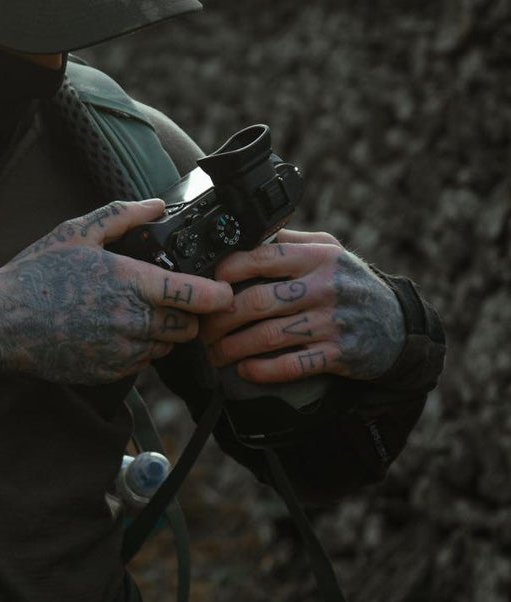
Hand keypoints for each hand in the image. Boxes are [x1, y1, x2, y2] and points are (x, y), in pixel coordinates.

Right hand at [0, 199, 234, 385]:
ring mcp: (122, 350)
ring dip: (164, 332)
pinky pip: (143, 364)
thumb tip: (157, 205)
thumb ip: (122, 216)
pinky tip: (117, 330)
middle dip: (189, 314)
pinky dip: (140, 349)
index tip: (221, 290)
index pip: (198, 296)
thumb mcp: (77, 232)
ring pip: (168, 346)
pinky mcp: (109, 372)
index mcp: (132, 282)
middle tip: (173, 298)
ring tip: (138, 312)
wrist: (0, 323)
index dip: (219, 294)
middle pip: (190, 326)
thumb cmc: (35, 274)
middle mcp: (133, 320)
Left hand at [199, 229, 405, 384]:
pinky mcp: (338, 354)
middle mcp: (324, 286)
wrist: (399, 326)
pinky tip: (245, 369)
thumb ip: (290, 241)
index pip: (262, 257)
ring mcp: (331, 322)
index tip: (206, 283)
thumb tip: (246, 231)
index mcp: (318, 257)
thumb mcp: (329, 250)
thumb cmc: (352, 284)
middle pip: (256, 301)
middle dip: (220, 318)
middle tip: (202, 328)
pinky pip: (292, 365)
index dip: (227, 270)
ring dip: (233, 347)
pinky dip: (263, 370)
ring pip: (268, 336)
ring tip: (215, 353)